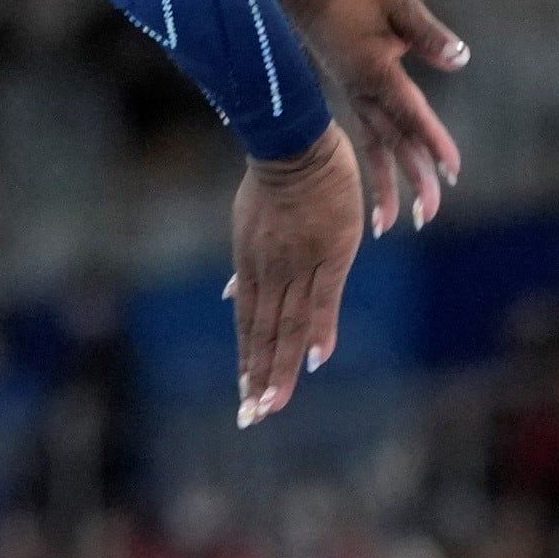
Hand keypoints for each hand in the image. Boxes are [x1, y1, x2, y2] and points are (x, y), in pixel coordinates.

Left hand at [228, 126, 363, 425]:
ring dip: (281, 367)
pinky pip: (322, 298)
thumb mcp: (248, 228)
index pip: (248, 325)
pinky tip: (314, 361)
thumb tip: (229, 295)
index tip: (245, 393)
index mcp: (251, 267)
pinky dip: (317, 330)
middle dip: (258, 378)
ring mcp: (299, 264)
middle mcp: (271, 272)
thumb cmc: (273, 182)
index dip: (248, 360)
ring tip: (272, 405)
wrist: (292, 141)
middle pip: (264, 334)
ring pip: (288, 324)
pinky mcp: (329, 253)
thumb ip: (246, 269)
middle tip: (251, 416)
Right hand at [282, 0, 468, 236]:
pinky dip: (377, 168)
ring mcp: (356, 96)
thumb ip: (427, 33)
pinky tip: (384, 190)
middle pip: (393, 144)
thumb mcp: (397, 0)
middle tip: (429, 214)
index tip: (452, 170)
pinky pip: (368, 138)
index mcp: (376, 70)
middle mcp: (363, 91)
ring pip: (378, 149)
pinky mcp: (354, 94)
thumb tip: (459, 60)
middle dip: (414, 179)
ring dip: (391, 186)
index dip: (433, 141)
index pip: (411, 112)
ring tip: (402, 223)